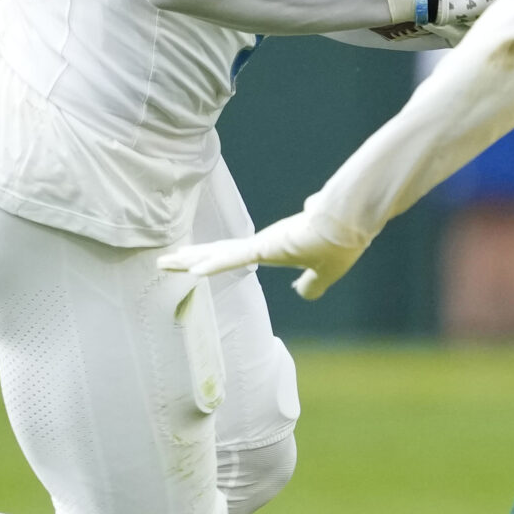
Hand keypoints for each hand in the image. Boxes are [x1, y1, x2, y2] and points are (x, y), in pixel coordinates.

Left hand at [160, 207, 370, 299]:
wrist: (350, 220)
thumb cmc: (342, 242)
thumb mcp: (325, 273)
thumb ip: (313, 283)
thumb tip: (302, 293)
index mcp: (275, 248)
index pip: (237, 256)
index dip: (216, 260)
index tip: (196, 264)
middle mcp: (263, 243)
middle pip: (219, 252)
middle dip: (191, 257)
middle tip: (166, 261)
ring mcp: (262, 242)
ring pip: (219, 253)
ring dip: (190, 259)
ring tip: (164, 263)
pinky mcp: (265, 244)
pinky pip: (234, 258)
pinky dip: (212, 265)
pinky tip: (190, 270)